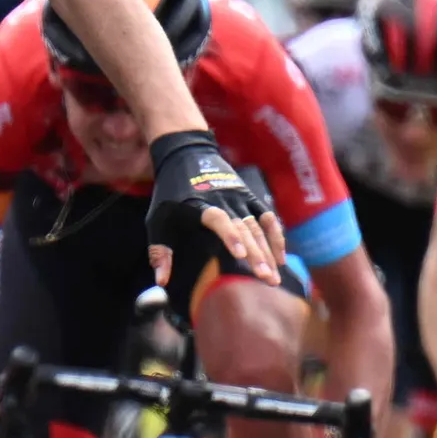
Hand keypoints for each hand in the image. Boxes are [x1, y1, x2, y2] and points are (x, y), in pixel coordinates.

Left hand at [147, 133, 276, 281]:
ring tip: (274, 277)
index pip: (218, 219)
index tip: (240, 256)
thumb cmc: (169, 193)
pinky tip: (280, 258)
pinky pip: (267, 217)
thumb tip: (161, 282)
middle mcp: (223, 200)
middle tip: (268, 280)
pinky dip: (275, 236)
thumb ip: (159, 252)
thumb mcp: (156, 220)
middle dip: (258, 255)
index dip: (230, 236)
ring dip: (268, 252)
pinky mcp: (249, 196)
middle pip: (245, 228)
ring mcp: (239, 197)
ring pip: (258, 227)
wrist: (187, 154)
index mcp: (199, 204)